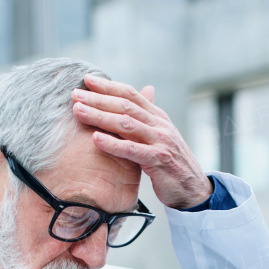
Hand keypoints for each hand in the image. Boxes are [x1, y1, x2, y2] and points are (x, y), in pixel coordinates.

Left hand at [72, 75, 213, 209]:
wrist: (193, 188)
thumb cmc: (173, 163)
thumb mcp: (161, 135)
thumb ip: (149, 115)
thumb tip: (147, 89)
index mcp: (158, 117)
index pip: (131, 95)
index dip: (109, 86)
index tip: (87, 80)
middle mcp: (160, 125)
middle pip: (125, 106)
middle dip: (98, 99)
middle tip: (75, 94)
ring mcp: (160, 141)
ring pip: (126, 124)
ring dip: (100, 116)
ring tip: (79, 111)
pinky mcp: (158, 160)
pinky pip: (132, 150)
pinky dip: (113, 144)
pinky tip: (95, 138)